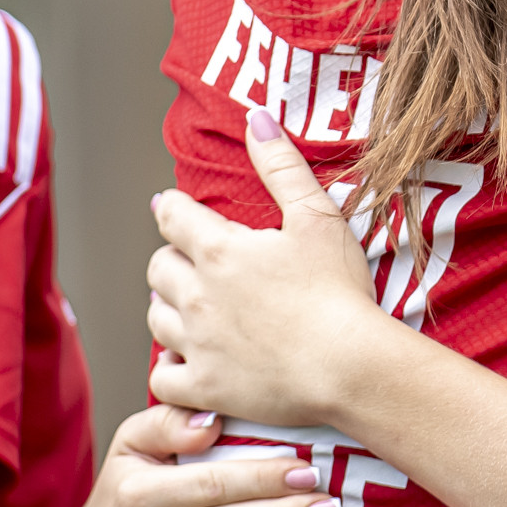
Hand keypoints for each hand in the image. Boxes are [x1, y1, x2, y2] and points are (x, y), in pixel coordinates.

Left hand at [146, 107, 385, 426]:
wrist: (349, 365)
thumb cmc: (339, 290)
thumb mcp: (317, 216)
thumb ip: (281, 166)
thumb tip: (256, 117)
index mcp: (220, 250)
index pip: (172, 216)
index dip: (173, 209)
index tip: (176, 209)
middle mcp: (197, 296)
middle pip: (157, 268)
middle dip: (171, 259)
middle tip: (192, 261)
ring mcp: (197, 345)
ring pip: (156, 319)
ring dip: (168, 308)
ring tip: (189, 307)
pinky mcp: (204, 388)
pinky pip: (163, 379)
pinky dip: (168, 369)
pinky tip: (184, 362)